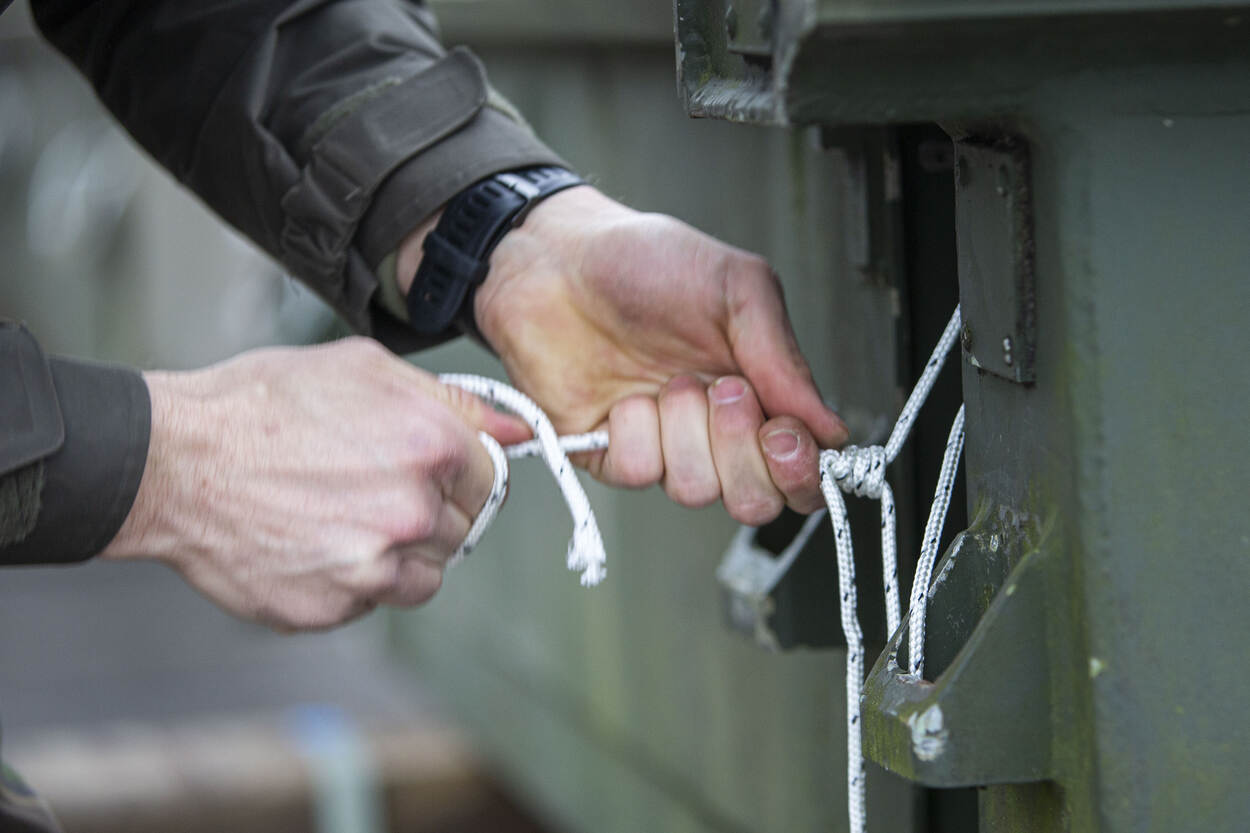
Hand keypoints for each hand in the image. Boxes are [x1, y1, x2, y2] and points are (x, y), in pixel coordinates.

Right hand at [100, 338, 528, 630]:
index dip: (458, 472)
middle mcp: (410, 511)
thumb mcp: (365, 369)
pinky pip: (370, 601)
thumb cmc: (262, 405)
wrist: (174, 462)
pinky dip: (351, 581)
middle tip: (368, 488)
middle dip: (427, 513)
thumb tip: (519, 430)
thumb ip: (454, 401)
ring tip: (339, 517)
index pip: (489, 478)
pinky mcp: (332, 606)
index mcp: (430, 446)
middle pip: (460, 530)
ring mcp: (372, 567)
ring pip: (423, 577)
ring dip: (397, 554)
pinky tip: (311, 542)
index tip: (430, 470)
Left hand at [400, 187, 847, 524]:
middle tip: (722, 392)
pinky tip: (621, 393)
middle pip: (754, 499)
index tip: (784, 436)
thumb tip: (831, 430)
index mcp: (759, 394)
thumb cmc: (646, 262)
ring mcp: (662, 445)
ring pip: (696, 489)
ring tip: (665, 378)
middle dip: (740, 452)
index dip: (799, 470)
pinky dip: (633, 430)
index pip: (799, 469)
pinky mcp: (608, 454)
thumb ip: (784, 361)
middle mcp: (713, 431)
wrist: (558, 260)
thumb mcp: (737, 290)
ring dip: (684, 430)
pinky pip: (638, 472)